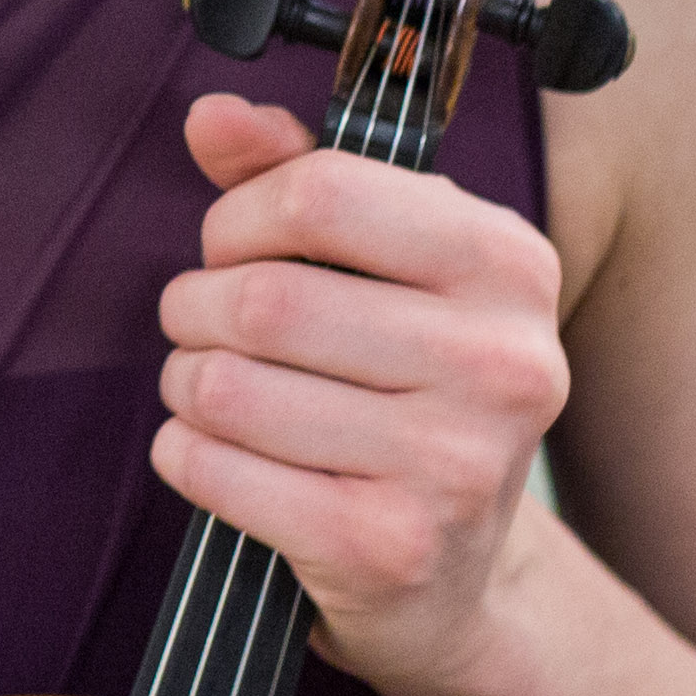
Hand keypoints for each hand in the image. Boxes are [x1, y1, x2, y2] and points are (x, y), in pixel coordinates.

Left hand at [150, 93, 570, 695]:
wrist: (454, 578)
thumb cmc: (403, 390)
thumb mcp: (378, 268)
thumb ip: (293, 175)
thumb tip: (213, 117)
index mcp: (509, 263)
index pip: (322, 192)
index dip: (240, 216)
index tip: (233, 247)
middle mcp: (504, 361)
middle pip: (264, 299)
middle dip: (195, 309)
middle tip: (200, 327)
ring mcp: (455, 464)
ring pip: (228, 388)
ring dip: (186, 384)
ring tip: (209, 391)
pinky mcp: (390, 548)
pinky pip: (220, 472)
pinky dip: (185, 455)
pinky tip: (214, 454)